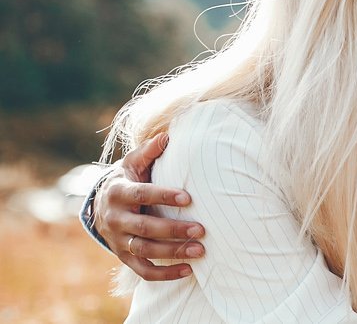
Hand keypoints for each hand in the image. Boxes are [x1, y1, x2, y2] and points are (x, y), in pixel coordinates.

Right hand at [95, 134, 205, 279]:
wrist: (101, 205)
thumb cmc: (128, 180)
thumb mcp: (133, 163)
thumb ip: (149, 152)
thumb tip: (168, 135)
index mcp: (118, 192)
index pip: (141, 195)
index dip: (163, 196)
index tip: (188, 198)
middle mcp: (115, 219)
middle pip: (144, 227)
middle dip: (173, 229)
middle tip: (201, 230)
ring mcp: (118, 240)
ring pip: (144, 251)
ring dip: (172, 253)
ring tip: (200, 250)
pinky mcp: (123, 257)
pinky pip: (143, 271)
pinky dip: (164, 274)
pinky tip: (189, 270)